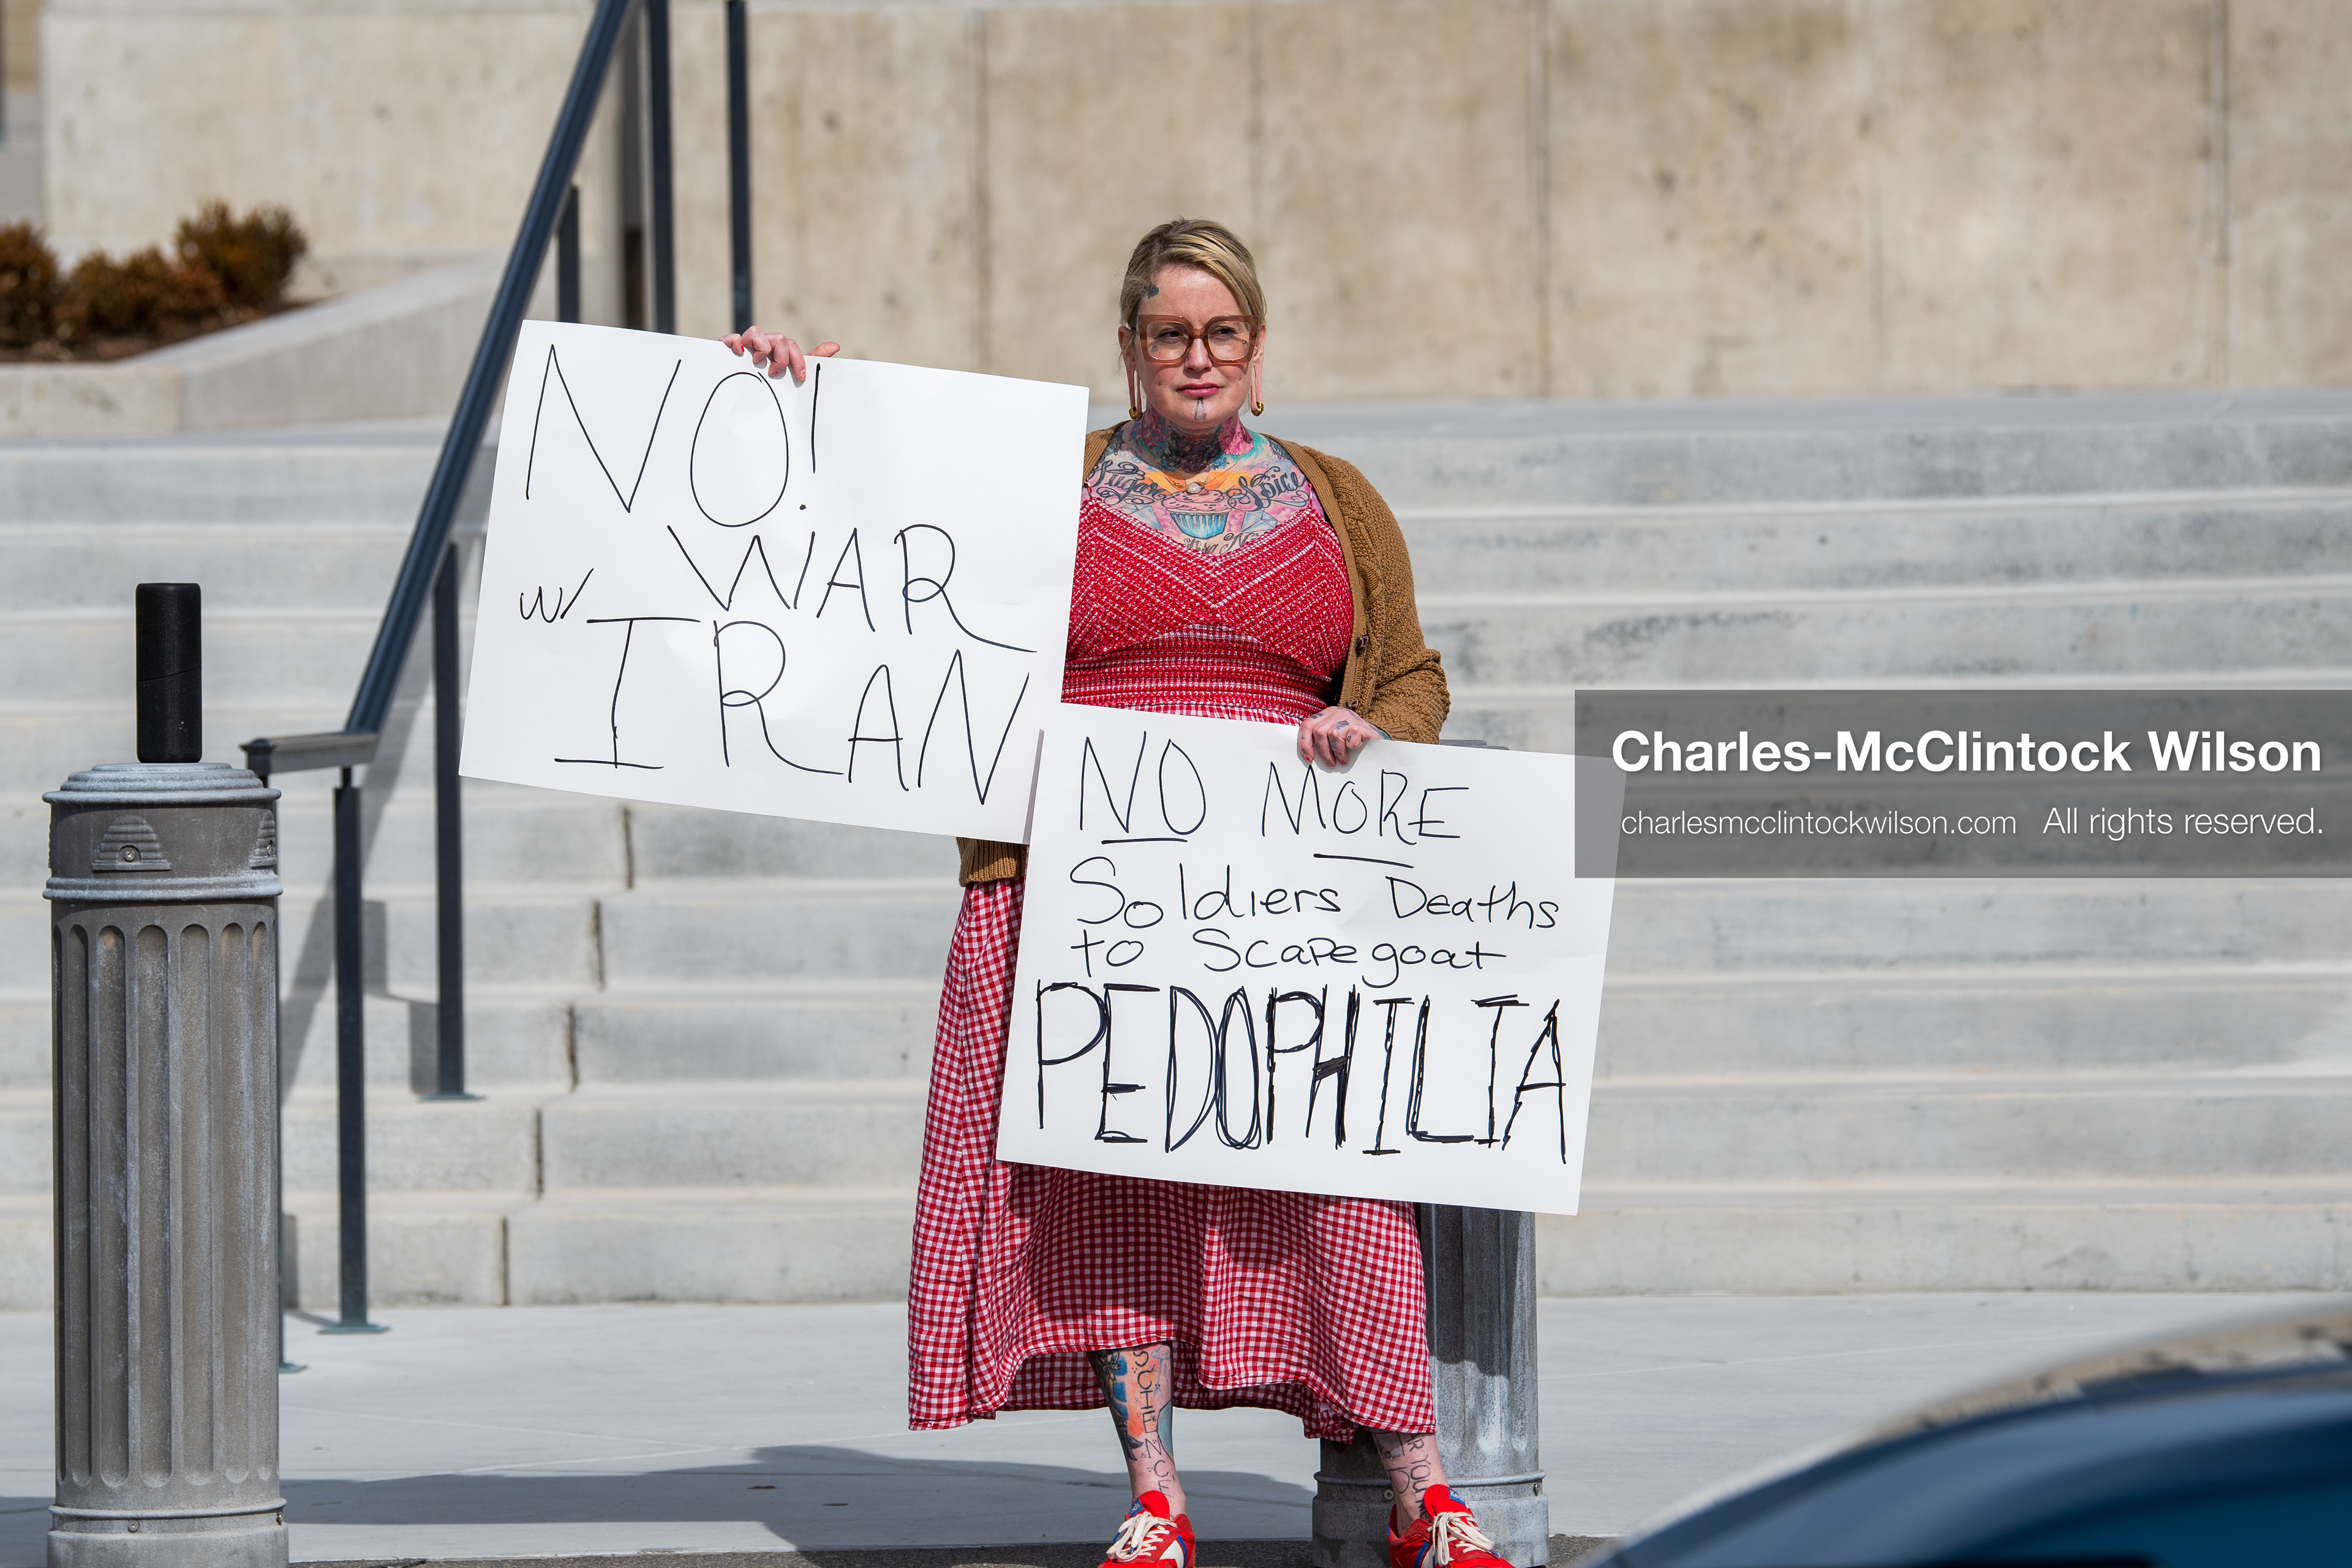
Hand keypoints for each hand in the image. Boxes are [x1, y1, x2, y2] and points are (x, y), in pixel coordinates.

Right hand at [721, 325, 838, 382]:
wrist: (746, 403)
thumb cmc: (773, 387)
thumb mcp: (793, 376)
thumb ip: (812, 359)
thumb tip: (836, 345)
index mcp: (778, 352)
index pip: (791, 346)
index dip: (797, 360)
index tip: (800, 377)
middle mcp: (764, 346)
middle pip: (777, 338)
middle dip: (782, 357)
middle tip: (776, 373)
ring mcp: (747, 347)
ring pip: (756, 332)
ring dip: (762, 347)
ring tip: (759, 363)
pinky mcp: (730, 349)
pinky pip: (732, 337)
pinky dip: (735, 341)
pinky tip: (739, 352)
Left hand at [1298, 706, 1381, 768]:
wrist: (1376, 741)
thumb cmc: (1351, 742)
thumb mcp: (1333, 739)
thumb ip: (1320, 741)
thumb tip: (1306, 756)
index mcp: (1326, 715)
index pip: (1307, 725)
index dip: (1305, 743)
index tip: (1309, 758)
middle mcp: (1337, 713)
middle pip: (1318, 731)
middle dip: (1323, 751)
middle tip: (1330, 763)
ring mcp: (1350, 717)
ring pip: (1333, 734)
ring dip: (1337, 752)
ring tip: (1343, 760)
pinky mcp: (1362, 724)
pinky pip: (1350, 735)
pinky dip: (1351, 746)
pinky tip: (1354, 749)